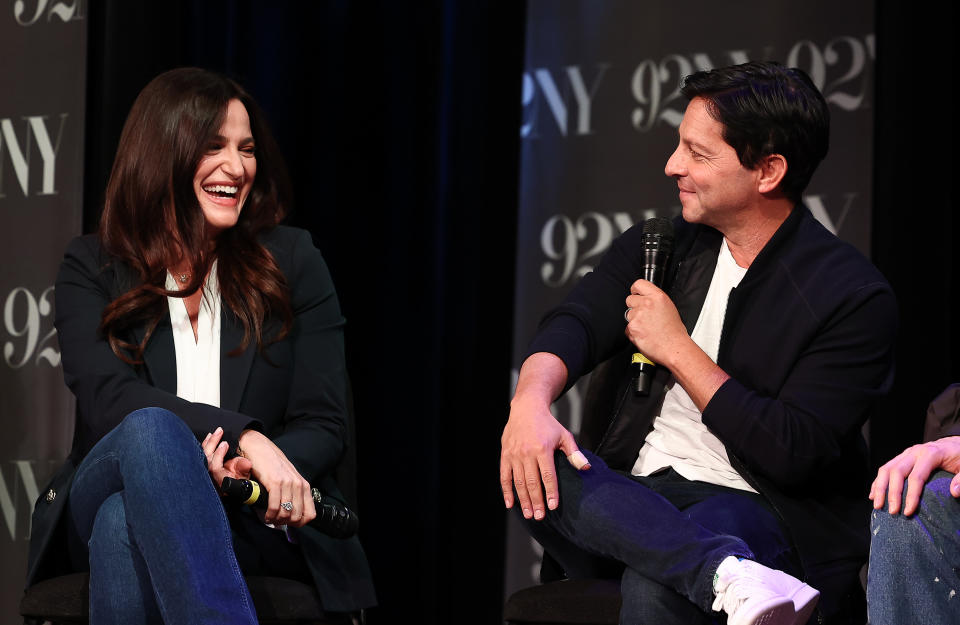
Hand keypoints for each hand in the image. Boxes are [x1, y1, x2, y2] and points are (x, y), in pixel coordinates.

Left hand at [203, 426, 252, 487]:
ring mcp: (206, 472)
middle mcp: (210, 476)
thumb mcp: (244, 476)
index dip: (219, 454)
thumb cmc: (238, 482)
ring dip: (208, 443)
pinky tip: (208, 439)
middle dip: (212, 442)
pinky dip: (204, 446)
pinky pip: (202, 456)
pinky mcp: (205, 468)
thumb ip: (244, 469)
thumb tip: (246, 463)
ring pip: (202, 456)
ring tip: (212, 433)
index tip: (225, 443)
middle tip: (219, 431)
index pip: (215, 466)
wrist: (232, 489)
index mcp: (219, 479)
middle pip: (206, 458)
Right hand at [235, 429, 316, 527]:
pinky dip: (270, 514)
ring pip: (286, 513)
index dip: (300, 523)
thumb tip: (289, 515)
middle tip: (276, 521)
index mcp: (303, 485)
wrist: (260, 448)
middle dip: (286, 523)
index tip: (289, 524)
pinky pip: (275, 506)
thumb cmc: (272, 465)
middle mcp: (298, 484)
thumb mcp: (288, 479)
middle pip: (298, 516)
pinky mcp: (275, 482)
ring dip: (276, 520)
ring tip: (270, 518)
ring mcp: (287, 483)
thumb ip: (292, 493)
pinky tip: (266, 515)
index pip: (310, 514)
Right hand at [500, 394, 589, 521]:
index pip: (548, 475)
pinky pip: (504, 476)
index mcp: (543, 449)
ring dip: (523, 500)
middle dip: (536, 501)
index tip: (553, 506)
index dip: (550, 492)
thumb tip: (586, 468)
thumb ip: (574, 453)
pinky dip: (506, 491)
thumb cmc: (548, 424)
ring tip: (529, 514)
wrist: (526, 409)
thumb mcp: (564, 435)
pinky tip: (510, 504)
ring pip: (518, 482)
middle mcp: (527, 453)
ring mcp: (514, 455)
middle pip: (532, 482)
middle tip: (539, 517)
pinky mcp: (505, 455)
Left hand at [624, 279, 688, 366]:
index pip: (639, 284)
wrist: (674, 347)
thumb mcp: (669, 308)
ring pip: (628, 314)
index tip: (636, 294)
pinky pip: (627, 328)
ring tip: (647, 328)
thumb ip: (655, 301)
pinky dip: (633, 332)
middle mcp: (647, 304)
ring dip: (635, 321)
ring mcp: (638, 315)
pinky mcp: (632, 327)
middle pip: (630, 299)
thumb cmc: (674, 332)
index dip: (635, 290)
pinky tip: (644, 334)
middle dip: (634, 307)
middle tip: (644, 316)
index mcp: (658, 297)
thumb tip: (645, 299)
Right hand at [869, 436, 959, 515]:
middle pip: (896, 472)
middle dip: (892, 493)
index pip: (916, 476)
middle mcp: (914, 452)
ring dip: (879, 487)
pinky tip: (874, 494)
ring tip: (878, 505)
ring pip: (886, 469)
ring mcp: (906, 454)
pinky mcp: (902, 458)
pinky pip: (885, 468)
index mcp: (930, 453)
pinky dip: (878, 481)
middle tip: (892, 512)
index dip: (911, 495)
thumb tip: (954, 492)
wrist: (956, 445)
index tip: (908, 512)